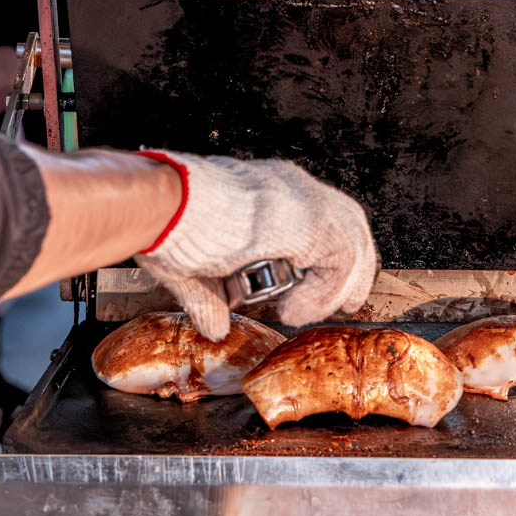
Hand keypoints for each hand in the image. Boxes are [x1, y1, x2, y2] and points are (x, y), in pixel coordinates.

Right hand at [134, 152, 378, 340]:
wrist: (163, 206)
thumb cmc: (166, 223)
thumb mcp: (193, 267)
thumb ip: (211, 298)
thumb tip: (215, 327)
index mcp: (268, 190)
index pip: (320, 217)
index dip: (325, 257)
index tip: (307, 292)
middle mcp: (293, 189)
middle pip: (349, 222)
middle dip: (352, 268)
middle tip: (346, 303)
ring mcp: (307, 201)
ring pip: (352, 242)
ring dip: (338, 286)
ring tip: (305, 314)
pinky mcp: (314, 221)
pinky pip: (342, 261)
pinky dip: (324, 293)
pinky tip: (293, 311)